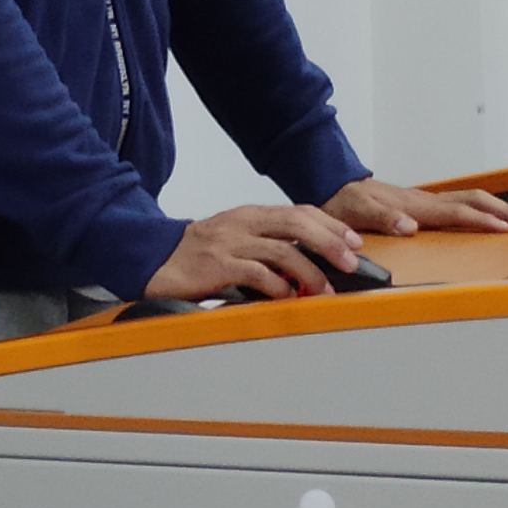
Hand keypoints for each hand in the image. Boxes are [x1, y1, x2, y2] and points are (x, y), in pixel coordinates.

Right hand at [144, 204, 363, 302]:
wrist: (153, 259)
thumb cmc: (199, 255)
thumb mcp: (236, 240)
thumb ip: (268, 245)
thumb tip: (309, 262)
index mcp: (251, 215)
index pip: (300, 212)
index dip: (330, 226)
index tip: (354, 241)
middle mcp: (243, 224)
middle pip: (297, 224)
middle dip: (329, 243)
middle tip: (350, 262)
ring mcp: (230, 243)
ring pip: (282, 250)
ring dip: (309, 272)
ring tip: (323, 290)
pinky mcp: (217, 266)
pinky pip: (256, 273)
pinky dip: (277, 286)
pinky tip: (286, 296)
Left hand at [325, 173, 507, 235]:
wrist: (331, 184)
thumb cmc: (342, 201)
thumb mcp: (355, 212)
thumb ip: (381, 219)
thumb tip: (410, 226)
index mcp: (413, 205)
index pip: (456, 213)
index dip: (482, 221)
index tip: (506, 229)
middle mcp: (423, 201)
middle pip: (474, 200)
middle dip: (504, 211)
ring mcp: (424, 201)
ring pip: (470, 200)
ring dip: (497, 208)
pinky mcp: (421, 204)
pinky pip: (459, 204)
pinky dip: (481, 210)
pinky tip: (488, 219)